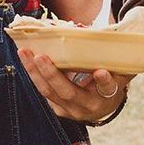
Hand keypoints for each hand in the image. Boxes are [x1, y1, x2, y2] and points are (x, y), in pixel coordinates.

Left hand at [17, 48, 132, 120]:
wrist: (102, 107)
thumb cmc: (111, 82)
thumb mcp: (119, 72)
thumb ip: (116, 59)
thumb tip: (108, 34)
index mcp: (108, 96)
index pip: (107, 89)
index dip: (104, 81)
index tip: (101, 72)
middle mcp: (88, 106)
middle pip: (68, 92)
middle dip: (52, 75)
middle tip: (40, 57)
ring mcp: (71, 110)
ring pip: (49, 93)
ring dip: (35, 72)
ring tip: (24, 53)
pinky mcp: (59, 109)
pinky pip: (44, 91)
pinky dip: (34, 75)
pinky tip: (26, 59)